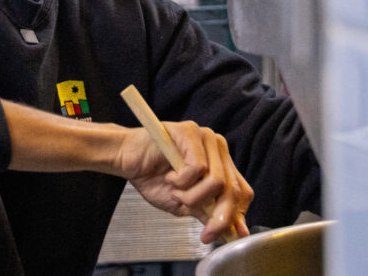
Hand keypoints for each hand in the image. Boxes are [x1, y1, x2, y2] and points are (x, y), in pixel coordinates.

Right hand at [117, 120, 253, 243]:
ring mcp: (206, 138)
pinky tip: (170, 177)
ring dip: (193, 197)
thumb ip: (209, 213)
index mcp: (220, 164)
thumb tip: (233, 231)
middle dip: (219, 217)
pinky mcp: (191, 133)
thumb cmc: (152, 177)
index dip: (236, 216)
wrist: (125, 158)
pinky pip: (198, 168)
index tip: (222, 235)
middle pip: (233, 189)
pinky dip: (182, 181)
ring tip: (176, 192)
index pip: (241, 192)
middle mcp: (217, 149)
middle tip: (205, 233)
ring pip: (217, 181)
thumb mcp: (185, 204)